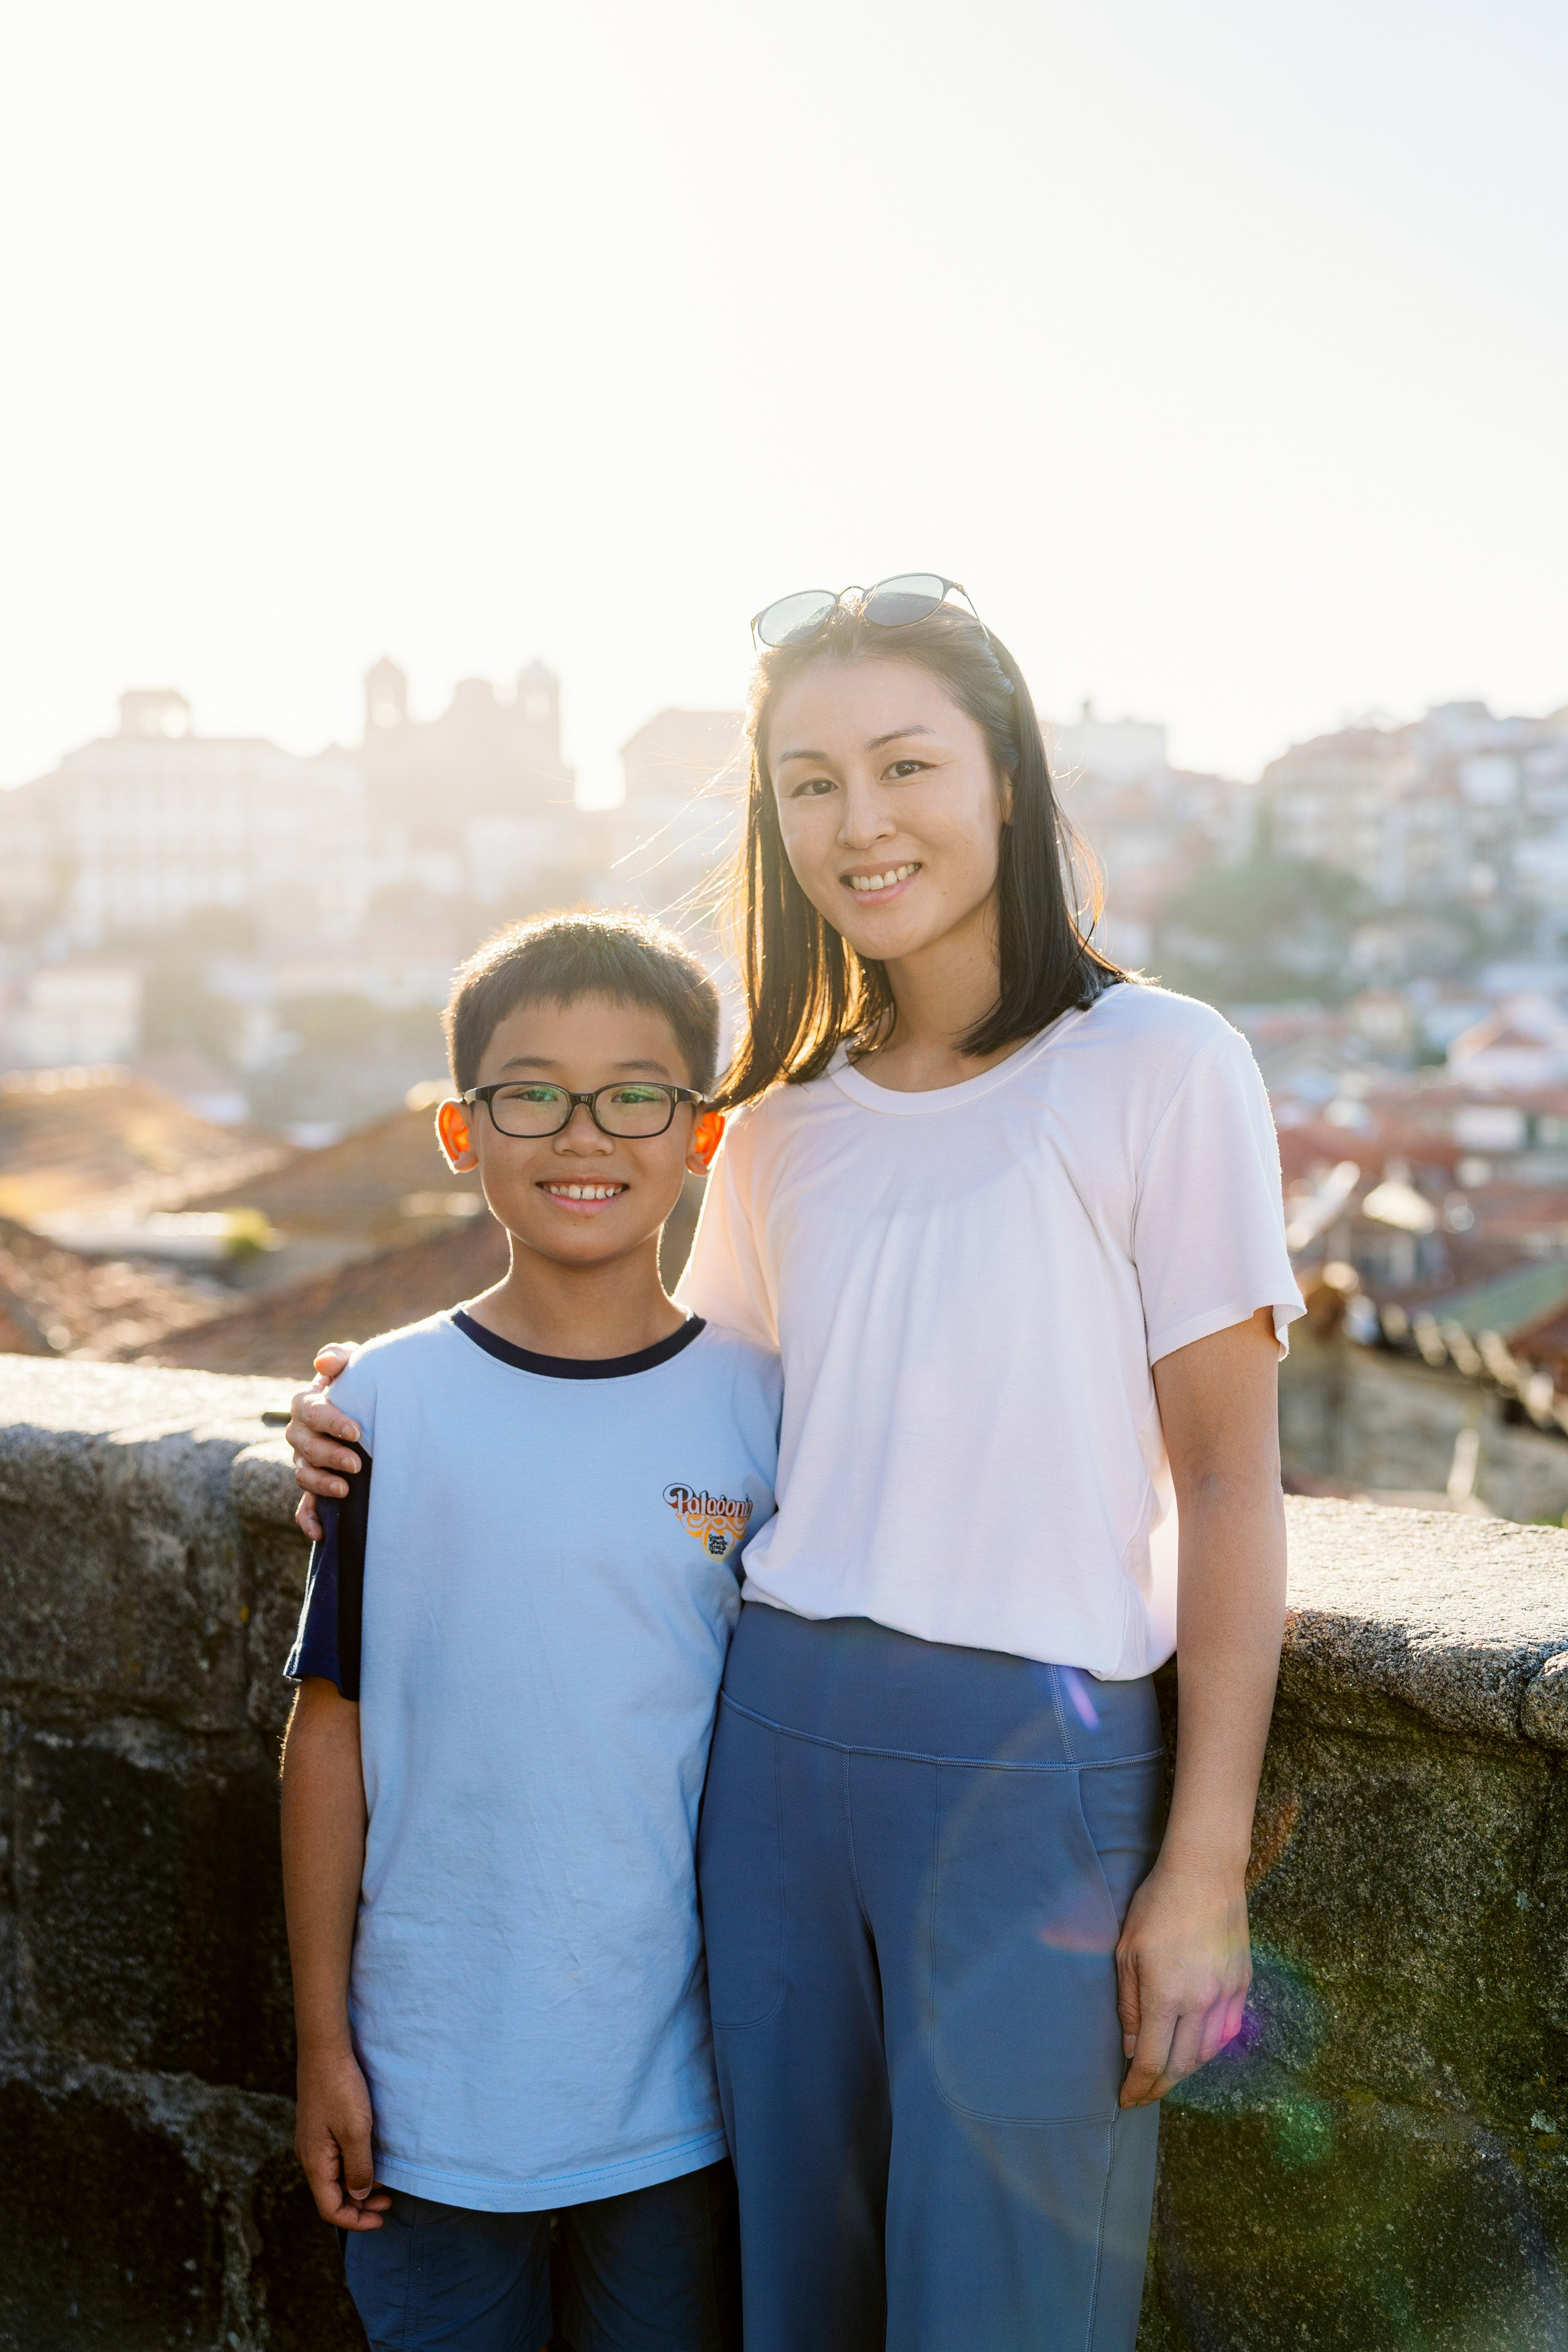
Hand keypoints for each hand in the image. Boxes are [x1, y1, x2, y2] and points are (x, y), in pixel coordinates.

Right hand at [287, 1345, 360, 1542]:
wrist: (369, 1410)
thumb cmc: (361, 1384)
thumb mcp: (356, 1365)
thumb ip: (341, 1357)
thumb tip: (323, 1363)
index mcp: (307, 1404)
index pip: (310, 1411)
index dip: (330, 1422)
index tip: (357, 1431)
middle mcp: (300, 1434)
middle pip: (303, 1446)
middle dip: (329, 1456)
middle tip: (358, 1463)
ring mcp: (305, 1462)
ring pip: (302, 1475)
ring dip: (321, 1484)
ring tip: (346, 1490)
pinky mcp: (315, 1486)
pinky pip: (303, 1506)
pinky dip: (308, 1519)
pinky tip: (321, 1532)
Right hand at [295, 2044, 389, 2228]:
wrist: (324, 2049)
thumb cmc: (341, 2089)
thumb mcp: (356, 2132)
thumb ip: (358, 2169)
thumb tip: (358, 2197)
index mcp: (314, 2163)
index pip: (330, 2209)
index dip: (355, 2221)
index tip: (382, 2219)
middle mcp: (309, 2157)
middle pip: (331, 2196)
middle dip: (359, 2206)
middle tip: (388, 2203)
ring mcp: (312, 2142)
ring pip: (334, 2178)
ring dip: (357, 2187)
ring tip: (384, 2186)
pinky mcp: (319, 2128)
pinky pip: (334, 2160)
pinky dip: (352, 2169)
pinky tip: (371, 2160)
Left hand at [1115, 1851, 1250, 2106]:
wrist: (1205, 1873)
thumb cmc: (1157, 1905)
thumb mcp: (1127, 1952)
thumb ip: (1129, 2005)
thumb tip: (1131, 2048)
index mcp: (1165, 1995)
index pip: (1152, 2059)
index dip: (1139, 2086)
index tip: (1126, 2100)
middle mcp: (1200, 2002)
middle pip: (1182, 2064)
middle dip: (1161, 2086)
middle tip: (1144, 2094)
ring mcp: (1226, 1994)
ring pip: (1208, 2053)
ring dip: (1185, 2070)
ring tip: (1166, 2075)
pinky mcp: (1242, 1983)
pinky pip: (1228, 2031)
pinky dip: (1210, 2048)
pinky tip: (1196, 2049)